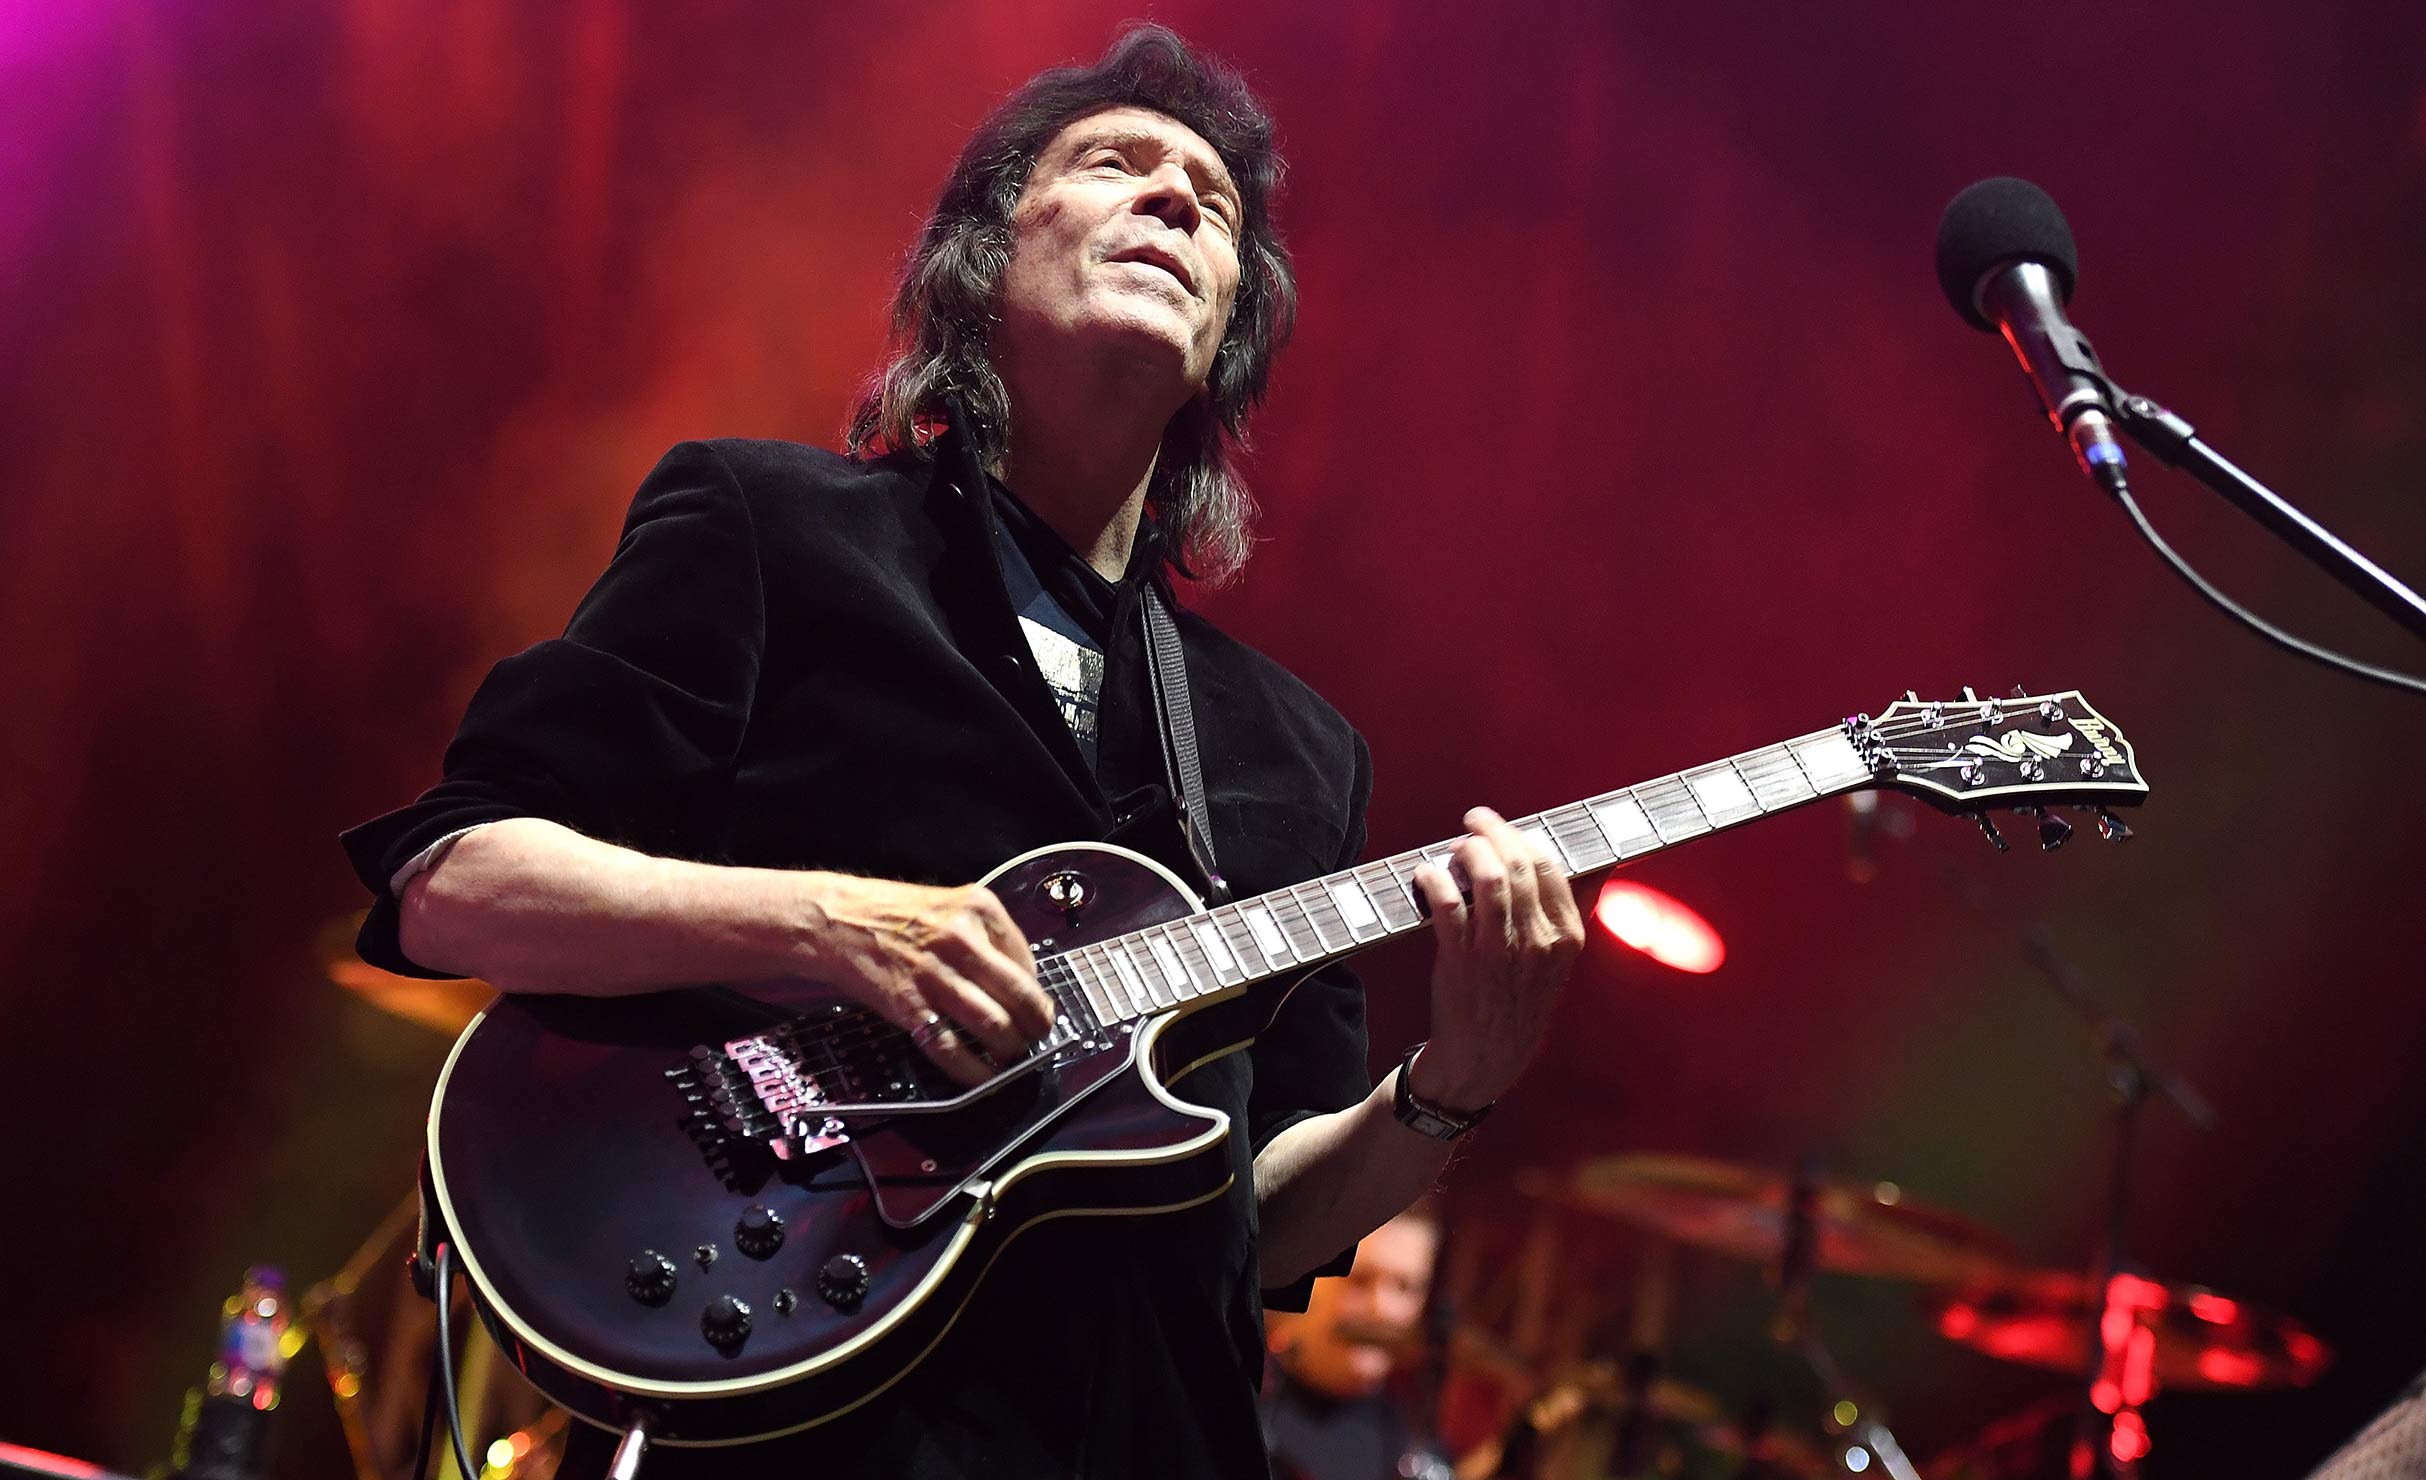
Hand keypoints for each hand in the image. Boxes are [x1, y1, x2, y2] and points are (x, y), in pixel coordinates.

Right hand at [792, 874, 1054, 1084]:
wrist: (837, 918)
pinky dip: (973, 1069)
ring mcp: (935, 973)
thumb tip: (1021, 985)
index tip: (1036, 1009)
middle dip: (1036, 1027)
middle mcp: (963, 939)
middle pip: (1020, 997)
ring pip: (994, 1025)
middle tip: (1036, 1039)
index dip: (1037, 993)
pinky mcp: (910, 1004)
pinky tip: (982, 1075)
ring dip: (1010, 1050)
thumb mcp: (951, 907)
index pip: (1028, 962)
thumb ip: (988, 939)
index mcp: (980, 909)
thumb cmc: (896, 914)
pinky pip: (952, 1047)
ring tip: (1011, 1056)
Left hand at [1406, 807, 1584, 1109]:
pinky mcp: (1461, 961)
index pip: (1550, 866)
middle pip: (1518, 863)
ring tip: (1454, 848)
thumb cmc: (1519, 1005)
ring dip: (1466, 851)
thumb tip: (1602, 863)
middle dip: (1492, 831)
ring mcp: (1499, 951)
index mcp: (1567, 938)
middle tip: (1473, 822)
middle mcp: (1538, 942)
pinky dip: (1433, 879)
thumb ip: (1573, 913)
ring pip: (1487, 878)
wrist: (1484, 1060)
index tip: (1503, 828)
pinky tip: (1425, 873)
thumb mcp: (1559, 962)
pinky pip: (1447, 904)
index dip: (1522, 837)